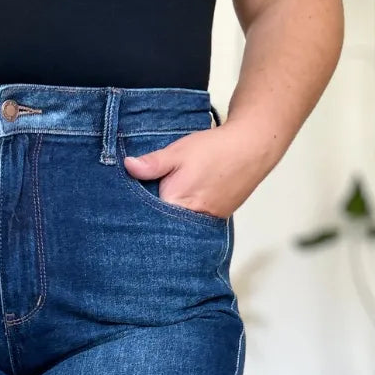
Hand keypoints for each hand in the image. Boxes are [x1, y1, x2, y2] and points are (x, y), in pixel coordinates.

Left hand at [123, 121, 272, 219]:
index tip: (122, 203)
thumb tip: (127, 167)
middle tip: (138, 203)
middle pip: (160, 225)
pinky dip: (183, 216)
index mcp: (175, 205)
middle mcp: (190, 222)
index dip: (132, 210)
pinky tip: (179, 204)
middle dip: (149, 217)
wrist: (252, 148)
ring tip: (160, 204)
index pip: (144, 217)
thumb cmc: (215, 150)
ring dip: (167, 217)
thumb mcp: (178, 152)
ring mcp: (204, 224)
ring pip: (176, 226)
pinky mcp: (214, 221)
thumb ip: (152, 163)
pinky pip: (191, 223)